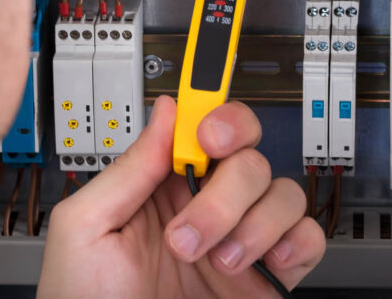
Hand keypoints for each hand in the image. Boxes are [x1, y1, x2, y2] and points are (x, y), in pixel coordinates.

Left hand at [38, 96, 323, 297]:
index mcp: (158, 187)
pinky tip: (262, 263)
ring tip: (214, 262)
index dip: (217, 119)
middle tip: (190, 231)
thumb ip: (130, 167)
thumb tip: (166, 111)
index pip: (204, 129)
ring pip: (282, 193)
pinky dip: (296, 243)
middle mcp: (204, 208)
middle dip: (226, 190)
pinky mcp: (266, 280)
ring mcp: (238, 242)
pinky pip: (306, 239)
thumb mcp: (85, 228)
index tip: (209, 136)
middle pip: (249, 157)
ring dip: (251, 225)